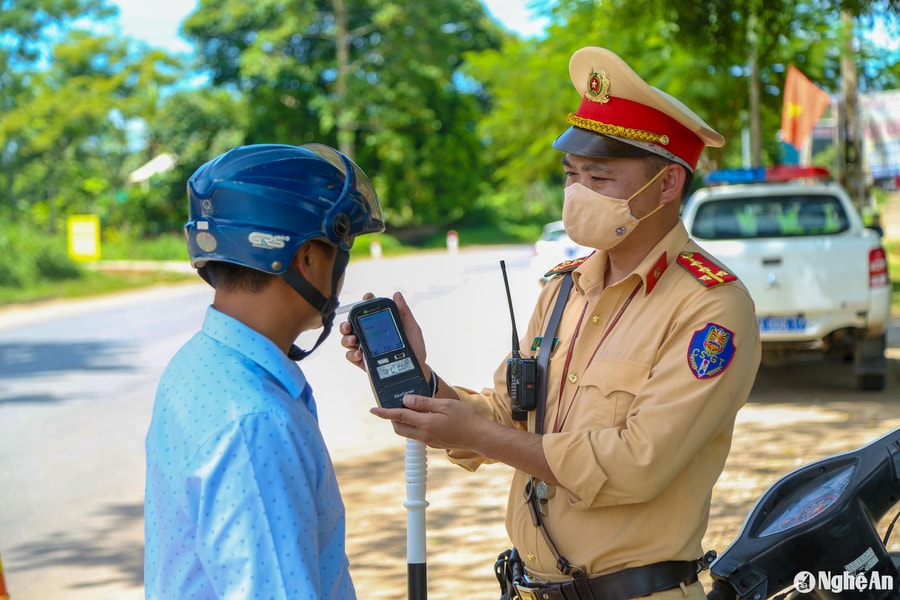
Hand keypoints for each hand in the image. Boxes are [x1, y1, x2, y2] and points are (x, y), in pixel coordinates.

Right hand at [339, 291, 429, 375]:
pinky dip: (352, 354)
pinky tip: (359, 354)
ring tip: (353, 340)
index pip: (368, 311)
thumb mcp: (411, 327)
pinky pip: (351, 357)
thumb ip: (403, 312)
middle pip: (351, 326)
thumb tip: (397, 295)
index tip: (366, 299)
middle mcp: (370, 335)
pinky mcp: (363, 362)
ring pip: (347, 340)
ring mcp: (365, 348)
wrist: (415, 367)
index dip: (364, 303)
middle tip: (349, 325)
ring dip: (346, 338)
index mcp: (380, 324)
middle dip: (346, 323)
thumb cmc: (414, 347)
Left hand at [370, 394, 484, 449]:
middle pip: (399, 428)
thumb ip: (424, 403)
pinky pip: (417, 435)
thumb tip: (406, 400)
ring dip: (403, 422)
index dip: (385, 412)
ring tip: (408, 409)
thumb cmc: (466, 418)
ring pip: (408, 433)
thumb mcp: (444, 405)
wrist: (479, 436)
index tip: (373, 410)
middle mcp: (424, 435)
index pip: (400, 416)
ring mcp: (429, 441)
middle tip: (393, 405)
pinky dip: (414, 426)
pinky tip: (422, 417)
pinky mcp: (434, 443)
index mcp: (425, 424)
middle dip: (392, 418)